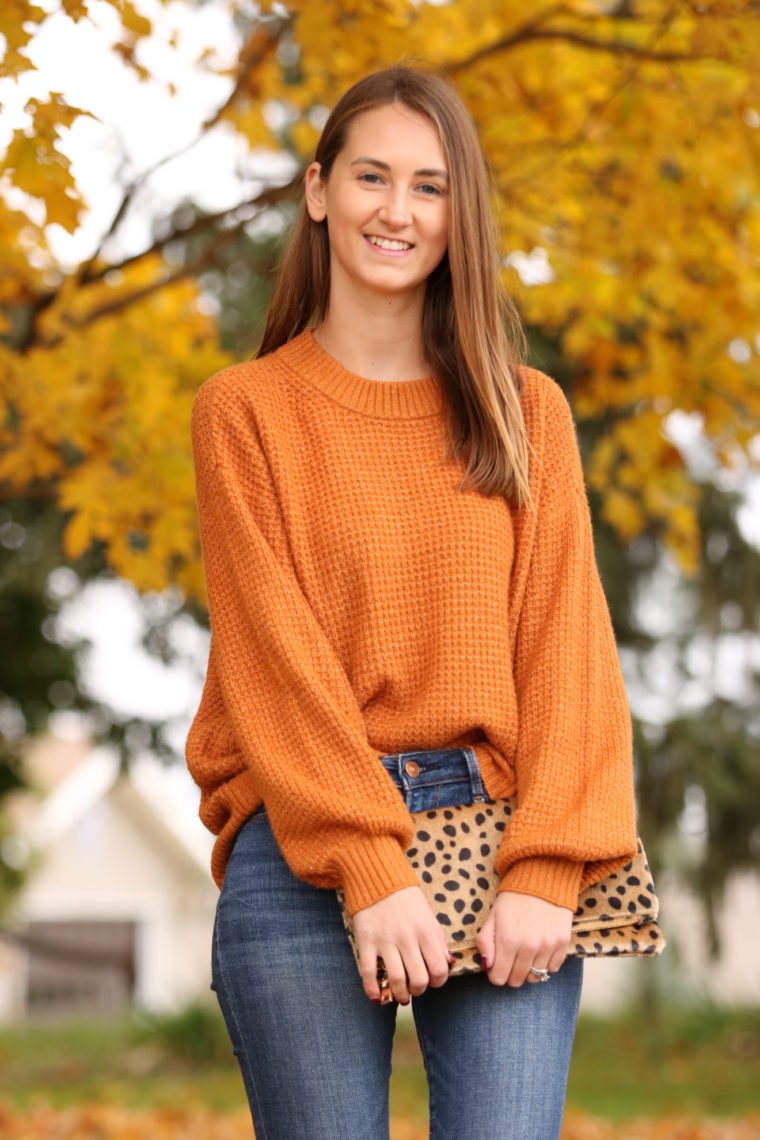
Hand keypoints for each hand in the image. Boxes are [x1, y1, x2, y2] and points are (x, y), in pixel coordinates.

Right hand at [352, 886, 452, 1003]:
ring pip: (396, 980)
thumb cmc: (406, 899)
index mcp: (426, 931)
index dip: (438, 982)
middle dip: (419, 990)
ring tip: (401, 994)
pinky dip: (373, 990)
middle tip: (415, 988)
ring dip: (400, 994)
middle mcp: (407, 938)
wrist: (378, 877)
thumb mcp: (428, 915)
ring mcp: (386, 940)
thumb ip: (438, 940)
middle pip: (419, 979)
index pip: (439, 970)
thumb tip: (448, 964)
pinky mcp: (366, 941)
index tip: (433, 981)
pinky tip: (377, 997)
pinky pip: (369, 972)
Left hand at [475, 891, 572, 987]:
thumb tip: (487, 966)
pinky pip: (553, 969)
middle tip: (512, 957)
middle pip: (517, 981)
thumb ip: (485, 942)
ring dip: (529, 969)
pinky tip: (541, 948)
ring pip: (536, 977)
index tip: (498, 963)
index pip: (499, 979)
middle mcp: (528, 947)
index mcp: (507, 940)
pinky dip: (546, 963)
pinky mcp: (563, 943)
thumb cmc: (513, 898)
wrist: (543, 879)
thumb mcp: (493, 916)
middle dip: (511, 972)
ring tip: (526, 952)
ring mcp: (547, 946)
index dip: (496, 973)